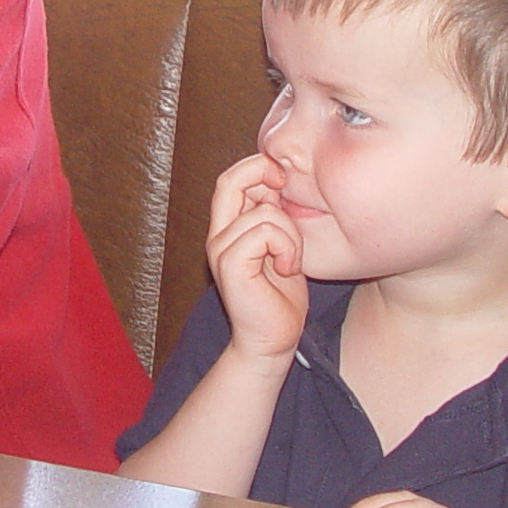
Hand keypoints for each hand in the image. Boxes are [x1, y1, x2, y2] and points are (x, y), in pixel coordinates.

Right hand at [205, 151, 306, 359]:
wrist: (273, 340)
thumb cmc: (281, 296)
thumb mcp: (282, 245)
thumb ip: (274, 216)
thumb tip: (282, 182)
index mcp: (228, 228)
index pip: (232, 178)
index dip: (259, 167)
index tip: (286, 182)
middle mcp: (218, 236)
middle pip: (230, 180)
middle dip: (265, 174)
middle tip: (287, 193)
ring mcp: (220, 250)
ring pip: (263, 213)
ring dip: (290, 234)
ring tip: (290, 259)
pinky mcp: (230, 265)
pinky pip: (264, 233)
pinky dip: (286, 247)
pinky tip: (287, 268)